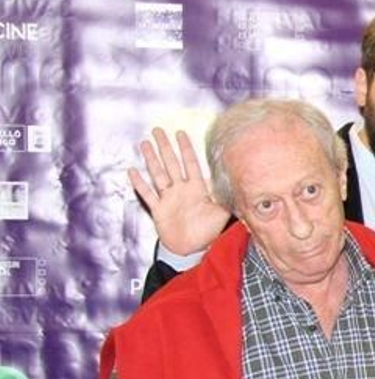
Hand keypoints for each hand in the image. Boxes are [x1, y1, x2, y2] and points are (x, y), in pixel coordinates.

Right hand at [127, 128, 229, 254]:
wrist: (193, 249)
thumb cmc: (208, 231)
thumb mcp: (222, 213)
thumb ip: (228, 198)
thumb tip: (239, 185)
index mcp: (197, 188)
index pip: (191, 163)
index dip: (186, 148)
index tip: (180, 133)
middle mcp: (181, 190)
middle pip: (171, 163)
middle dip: (165, 147)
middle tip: (158, 129)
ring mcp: (168, 198)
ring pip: (158, 174)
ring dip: (151, 159)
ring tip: (145, 143)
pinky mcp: (158, 210)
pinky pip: (148, 194)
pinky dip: (140, 184)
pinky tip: (132, 171)